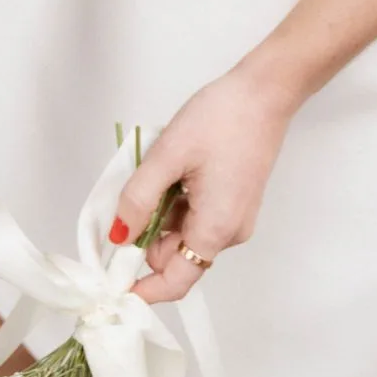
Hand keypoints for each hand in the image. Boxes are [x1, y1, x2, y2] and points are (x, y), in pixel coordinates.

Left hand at [109, 65, 297, 303]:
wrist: (267, 90)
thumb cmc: (221, 119)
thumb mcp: (169, 154)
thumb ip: (139, 198)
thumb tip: (118, 237)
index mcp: (215, 229)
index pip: (174, 282)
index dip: (140, 287)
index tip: (110, 274)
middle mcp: (230, 232)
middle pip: (177, 255)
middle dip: (149, 235)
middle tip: (135, 194)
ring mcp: (237, 216)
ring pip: (186, 233)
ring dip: (164, 213)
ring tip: (164, 169)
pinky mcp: (238, 200)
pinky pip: (200, 217)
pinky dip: (180, 202)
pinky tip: (180, 168)